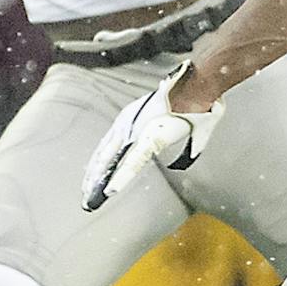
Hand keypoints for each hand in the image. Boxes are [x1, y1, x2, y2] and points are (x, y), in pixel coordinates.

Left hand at [81, 63, 220, 210]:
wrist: (200, 87)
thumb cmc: (195, 104)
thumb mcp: (179, 129)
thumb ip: (181, 149)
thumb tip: (180, 164)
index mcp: (134, 121)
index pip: (109, 147)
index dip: (99, 165)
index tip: (91, 181)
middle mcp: (129, 124)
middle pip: (104, 155)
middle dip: (94, 177)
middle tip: (85, 195)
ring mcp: (136, 130)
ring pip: (112, 160)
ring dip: (101, 180)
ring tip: (91, 198)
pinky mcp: (149, 138)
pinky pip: (133, 162)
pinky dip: (121, 177)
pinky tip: (111, 190)